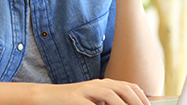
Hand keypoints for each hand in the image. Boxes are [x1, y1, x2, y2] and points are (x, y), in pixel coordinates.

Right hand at [35, 78, 149, 104]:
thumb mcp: (92, 101)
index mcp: (102, 84)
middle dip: (137, 102)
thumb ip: (107, 103)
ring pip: (111, 94)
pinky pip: (92, 104)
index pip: (128, 87)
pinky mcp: (75, 98)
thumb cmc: (70, 103)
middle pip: (123, 89)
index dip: (142, 97)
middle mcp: (96, 84)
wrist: (45, 97)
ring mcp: (85, 90)